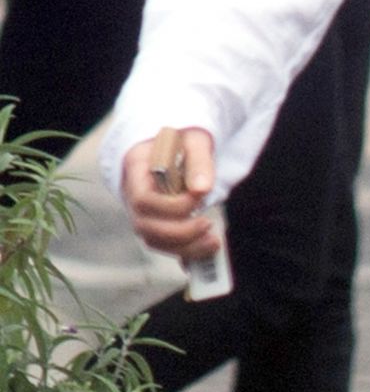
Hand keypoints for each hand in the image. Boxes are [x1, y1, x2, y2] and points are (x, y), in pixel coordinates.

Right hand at [121, 129, 222, 261]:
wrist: (176, 143)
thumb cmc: (183, 138)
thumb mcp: (193, 139)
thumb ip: (198, 161)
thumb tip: (202, 189)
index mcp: (136, 169)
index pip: (142, 199)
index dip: (170, 206)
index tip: (198, 197)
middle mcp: (134, 194)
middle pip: (144, 226)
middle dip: (178, 232)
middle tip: (208, 225)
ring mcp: (144, 211)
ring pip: (154, 240)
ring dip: (184, 247)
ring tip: (213, 242)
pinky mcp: (158, 222)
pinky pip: (166, 244)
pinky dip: (186, 252)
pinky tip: (206, 251)